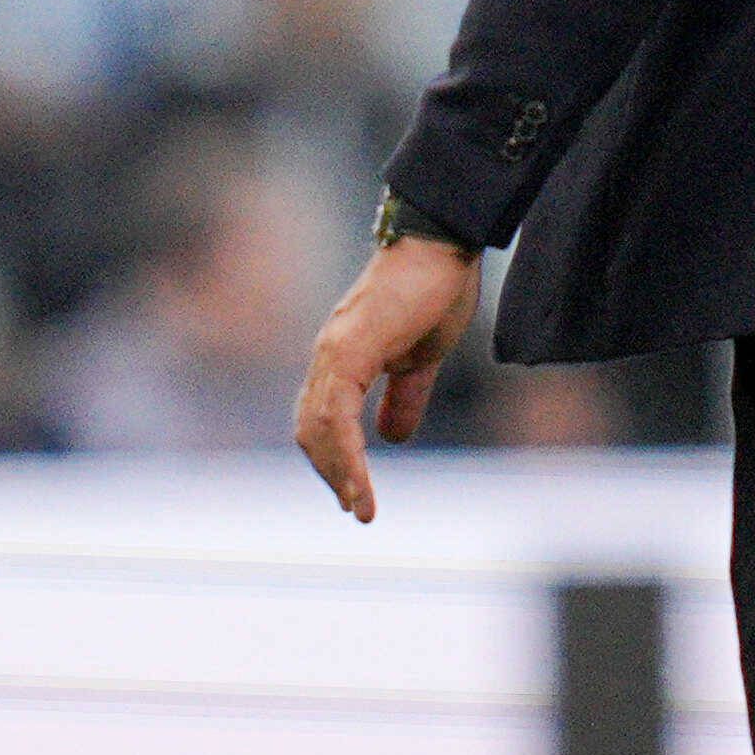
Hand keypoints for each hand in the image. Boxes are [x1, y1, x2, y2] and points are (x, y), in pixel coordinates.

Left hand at [291, 230, 478, 523]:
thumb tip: (392, 437)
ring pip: (320, 426)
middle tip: (357, 509)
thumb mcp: (422, 358)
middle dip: (333, 473)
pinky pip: (338, 411)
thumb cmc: (434, 290)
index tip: (355, 495)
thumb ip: (404, 396)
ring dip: (340, 472)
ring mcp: (334, 349)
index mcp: (342, 358)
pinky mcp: (350, 347)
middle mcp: (328, 354)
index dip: (335, 458)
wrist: (442, 245)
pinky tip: (362, 478)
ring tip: (361, 508)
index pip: (323, 419)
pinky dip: (347, 451)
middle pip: (312, 428)